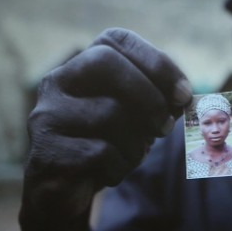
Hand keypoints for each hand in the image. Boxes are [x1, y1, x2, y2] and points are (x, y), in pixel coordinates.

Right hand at [19, 28, 191, 230]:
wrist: (67, 190)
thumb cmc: (108, 145)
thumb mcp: (136, 118)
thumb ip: (157, 101)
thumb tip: (182, 97)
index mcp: (82, 67)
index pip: (117, 41)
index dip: (157, 62)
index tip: (184, 93)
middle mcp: (58, 82)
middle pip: (105, 63)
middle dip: (148, 95)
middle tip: (165, 126)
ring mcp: (48, 114)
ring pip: (109, 114)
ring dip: (136, 143)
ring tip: (132, 156)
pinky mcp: (47, 150)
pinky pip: (100, 153)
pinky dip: (120, 167)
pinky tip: (111, 172)